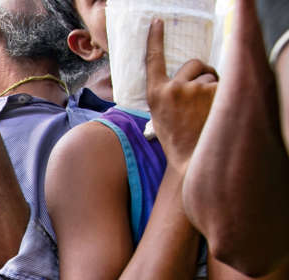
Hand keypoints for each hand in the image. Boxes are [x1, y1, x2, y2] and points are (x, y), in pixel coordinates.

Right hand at [146, 19, 217, 172]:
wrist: (191, 159)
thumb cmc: (177, 139)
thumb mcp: (160, 116)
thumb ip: (168, 95)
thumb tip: (183, 78)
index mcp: (156, 94)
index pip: (154, 60)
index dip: (155, 39)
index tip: (157, 23)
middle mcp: (173, 88)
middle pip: (194, 64)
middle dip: (202, 74)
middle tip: (202, 95)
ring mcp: (194, 89)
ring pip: (211, 75)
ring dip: (214, 87)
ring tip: (208, 111)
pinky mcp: (213, 92)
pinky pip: (223, 84)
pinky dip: (224, 95)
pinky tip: (216, 112)